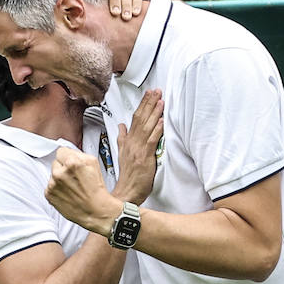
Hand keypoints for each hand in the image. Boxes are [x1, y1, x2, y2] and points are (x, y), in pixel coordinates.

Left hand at [47, 147, 121, 234]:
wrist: (96, 211)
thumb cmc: (96, 190)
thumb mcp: (94, 164)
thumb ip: (78, 154)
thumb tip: (69, 152)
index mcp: (71, 162)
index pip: (61, 151)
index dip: (68, 157)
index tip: (72, 164)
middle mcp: (59, 173)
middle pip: (56, 162)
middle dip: (64, 168)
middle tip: (75, 177)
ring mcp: (52, 184)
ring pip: (53, 175)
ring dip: (60, 179)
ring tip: (73, 187)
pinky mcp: (49, 194)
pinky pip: (50, 186)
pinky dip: (57, 189)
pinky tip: (68, 194)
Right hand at [112, 89, 164, 204]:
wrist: (126, 192)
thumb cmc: (128, 175)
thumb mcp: (122, 153)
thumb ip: (122, 138)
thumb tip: (121, 126)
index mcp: (127, 141)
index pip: (135, 118)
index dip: (143, 105)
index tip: (149, 94)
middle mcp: (132, 143)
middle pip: (140, 118)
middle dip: (149, 103)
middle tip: (156, 91)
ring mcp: (138, 149)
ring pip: (146, 127)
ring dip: (154, 113)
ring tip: (161, 100)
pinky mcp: (144, 158)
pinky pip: (151, 141)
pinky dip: (156, 130)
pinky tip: (161, 121)